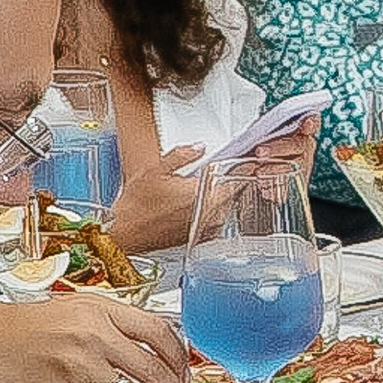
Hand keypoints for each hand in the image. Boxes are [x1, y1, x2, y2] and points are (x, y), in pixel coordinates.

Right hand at [0, 291, 194, 382]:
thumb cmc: (14, 329)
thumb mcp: (69, 312)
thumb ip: (105, 329)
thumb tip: (139, 356)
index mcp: (100, 308)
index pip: (159, 330)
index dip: (179, 359)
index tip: (186, 377)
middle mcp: (94, 332)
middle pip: (154, 368)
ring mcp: (79, 362)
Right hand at [107, 123, 315, 256]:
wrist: (123, 235)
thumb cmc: (135, 206)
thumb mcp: (156, 170)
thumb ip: (182, 155)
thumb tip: (200, 147)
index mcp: (204, 195)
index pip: (240, 177)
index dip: (252, 164)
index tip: (259, 154)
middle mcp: (210, 214)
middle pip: (240, 192)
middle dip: (247, 177)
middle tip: (253, 161)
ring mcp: (207, 226)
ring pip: (231, 205)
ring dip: (235, 192)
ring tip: (235, 177)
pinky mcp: (200, 234)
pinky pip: (219, 217)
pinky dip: (221, 206)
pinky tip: (213, 197)